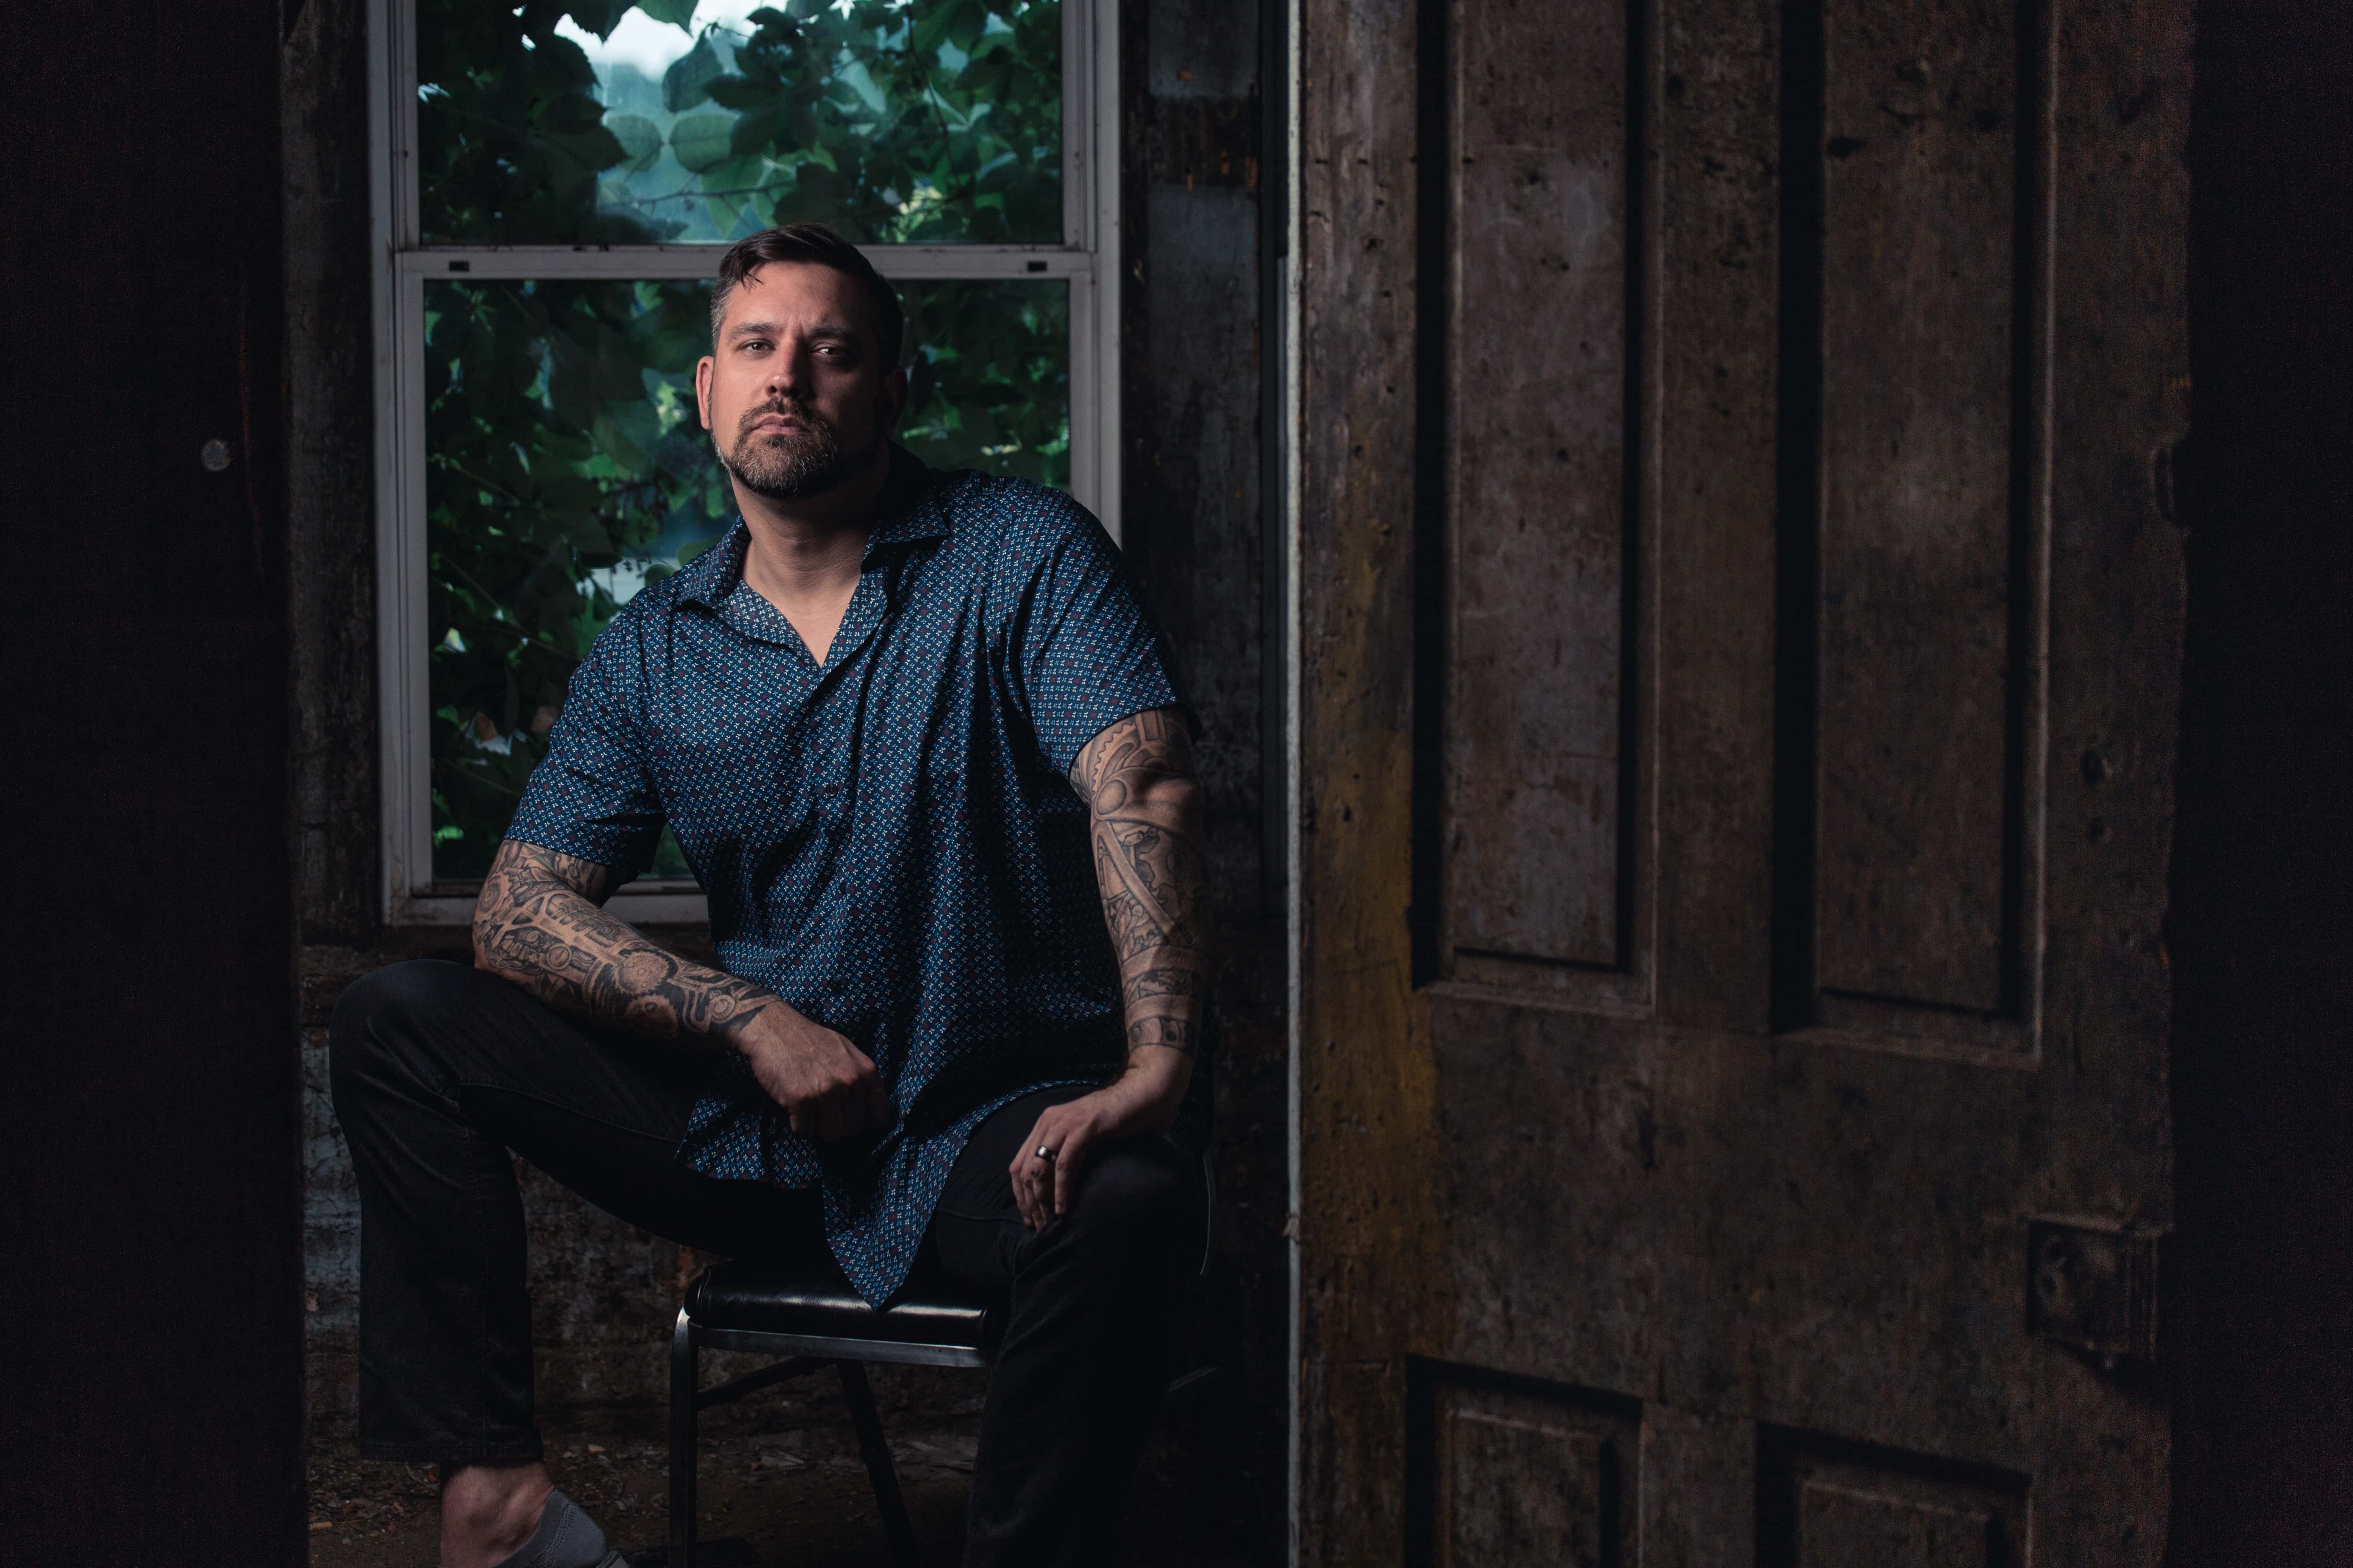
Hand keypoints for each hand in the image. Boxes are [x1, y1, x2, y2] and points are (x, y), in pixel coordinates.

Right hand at [731, 1003, 890, 1140]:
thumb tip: (869, 1111)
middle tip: (822, 1111)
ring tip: (809, 1108)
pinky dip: (798, 1126)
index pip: (879, 1119)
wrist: (774, 1029)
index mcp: (867, 1072)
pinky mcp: (801, 1101)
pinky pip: (805, 1133)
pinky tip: (793, 1107)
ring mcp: (826, 1092)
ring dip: (818, 1128)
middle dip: (837, 1126)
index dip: (864, 1125)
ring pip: (831, 1136)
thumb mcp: (848, 1052)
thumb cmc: (811, 1041)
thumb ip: (861, 1079)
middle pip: (852, 1131)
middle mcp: (851, 1083)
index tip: (850, 1120)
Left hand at [1009, 1052, 1188, 1227]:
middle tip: (1040, 1226)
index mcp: (1045, 1124)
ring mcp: (1064, 1124)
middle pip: (1024, 1170)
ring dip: (1042, 1201)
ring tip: (1050, 1222)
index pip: (1018, 1165)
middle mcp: (1048, 1122)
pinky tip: (1064, 1208)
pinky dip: (1061, 1190)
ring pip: (1040, 1169)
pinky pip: (1064, 1164)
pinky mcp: (1084, 1129)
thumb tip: (1057, 1188)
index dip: (1020, 1195)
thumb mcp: (1084, 1136)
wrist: (1143, 1094)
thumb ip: (1068, 1153)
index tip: (1029, 1218)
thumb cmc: (1119, 1119)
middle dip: (1030, 1203)